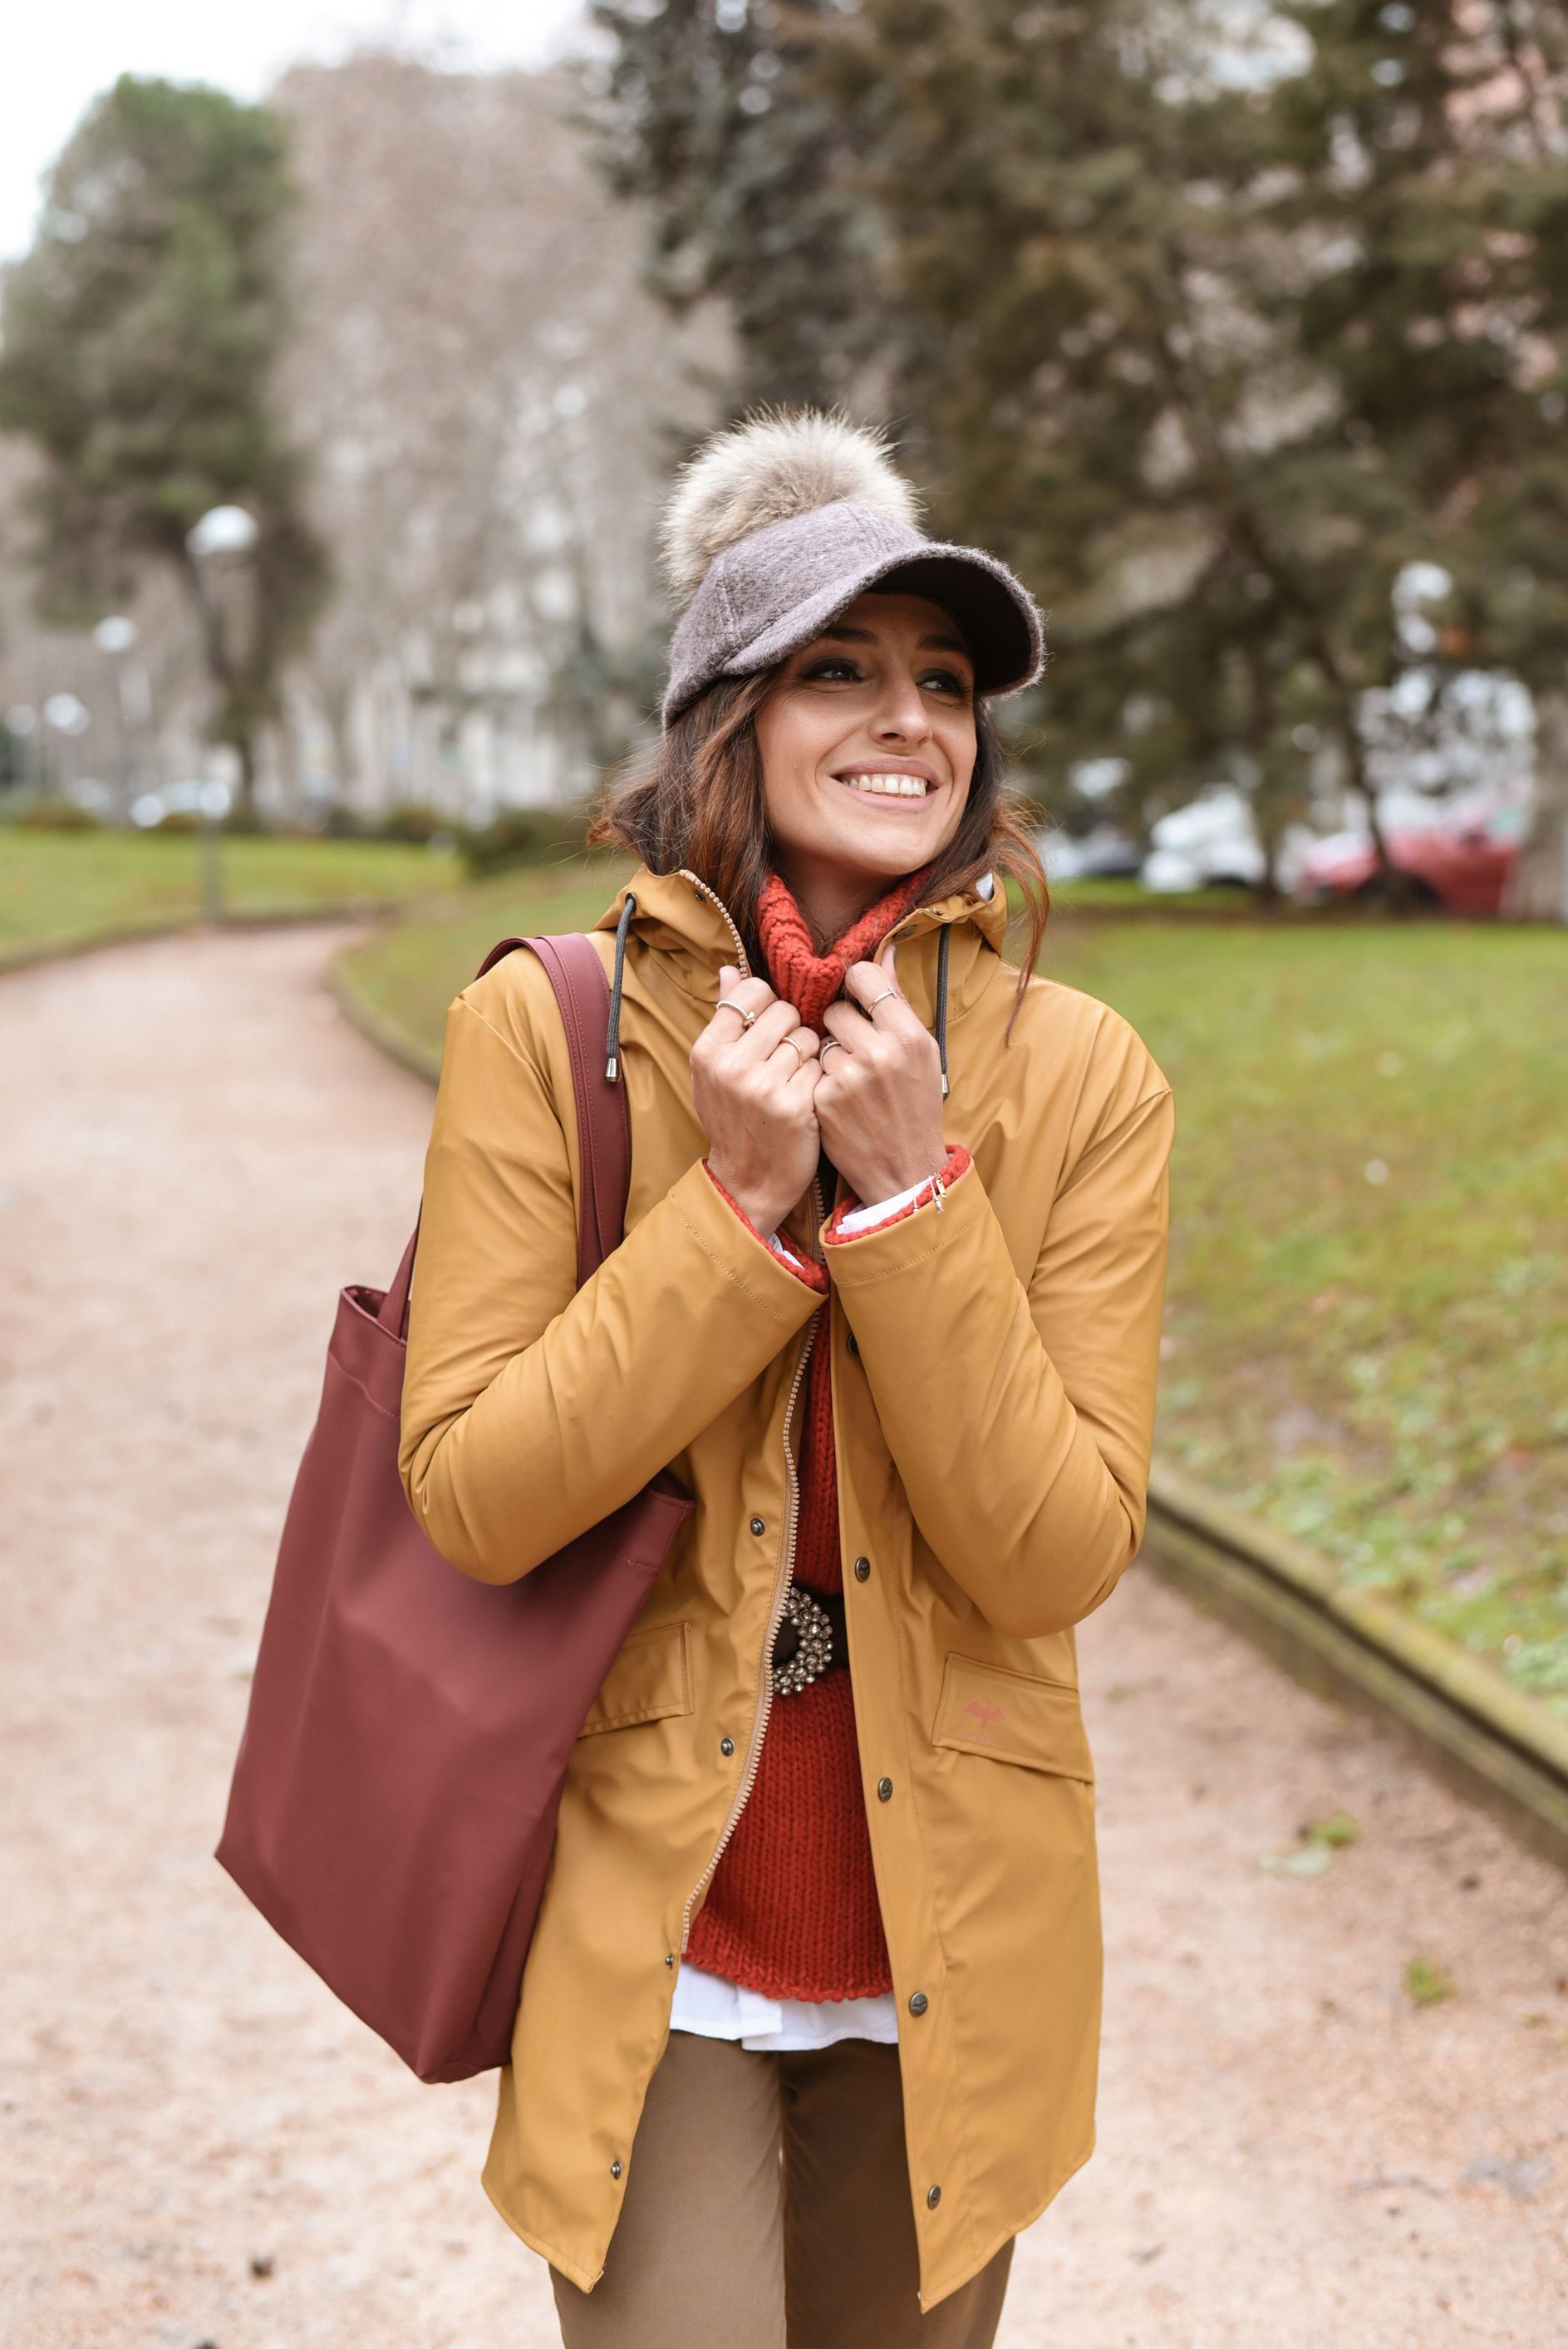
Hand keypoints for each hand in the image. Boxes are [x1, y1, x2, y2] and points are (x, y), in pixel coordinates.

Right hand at [691, 967, 821, 1234]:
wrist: (747, 1182)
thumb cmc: (733, 1120)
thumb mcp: (714, 1072)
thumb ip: (725, 1019)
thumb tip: (729, 969)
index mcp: (708, 1050)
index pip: (753, 992)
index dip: (771, 1005)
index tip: (771, 1027)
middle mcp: (732, 1065)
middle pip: (786, 1011)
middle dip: (792, 1030)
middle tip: (785, 1058)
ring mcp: (763, 1086)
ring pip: (808, 1037)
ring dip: (809, 1054)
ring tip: (794, 1078)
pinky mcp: (795, 1105)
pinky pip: (821, 1066)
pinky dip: (819, 1078)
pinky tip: (806, 1097)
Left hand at [814, 942, 945, 1205]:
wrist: (905, 1171)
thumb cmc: (916, 1107)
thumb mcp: (922, 1053)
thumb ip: (898, 1001)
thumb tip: (885, 949)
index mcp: (909, 1035)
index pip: (864, 977)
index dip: (855, 986)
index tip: (857, 1000)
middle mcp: (880, 1052)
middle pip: (834, 1009)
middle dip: (839, 1025)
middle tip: (855, 1048)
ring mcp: (848, 1077)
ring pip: (819, 1040)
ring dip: (829, 1053)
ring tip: (851, 1079)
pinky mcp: (823, 1099)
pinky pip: (812, 1069)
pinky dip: (820, 1080)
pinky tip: (840, 1100)